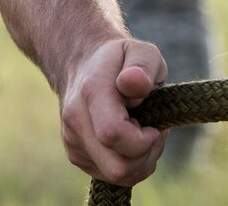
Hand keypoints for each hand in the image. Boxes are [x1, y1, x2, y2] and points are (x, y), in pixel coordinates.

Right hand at [58, 38, 167, 185]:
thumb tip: (133, 83)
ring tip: (143, 133)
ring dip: (140, 162)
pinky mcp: (76, 155)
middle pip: (116, 167)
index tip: (155, 126)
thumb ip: (142, 64)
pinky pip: (110, 176)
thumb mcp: (141, 51)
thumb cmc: (121, 60)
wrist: (85, 65)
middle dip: (145, 156)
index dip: (143, 140)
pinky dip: (129, 164)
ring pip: (115, 175)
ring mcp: (72, 140)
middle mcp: (75, 119)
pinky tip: (130, 140)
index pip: (113, 134)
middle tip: (152, 130)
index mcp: (91, 91)